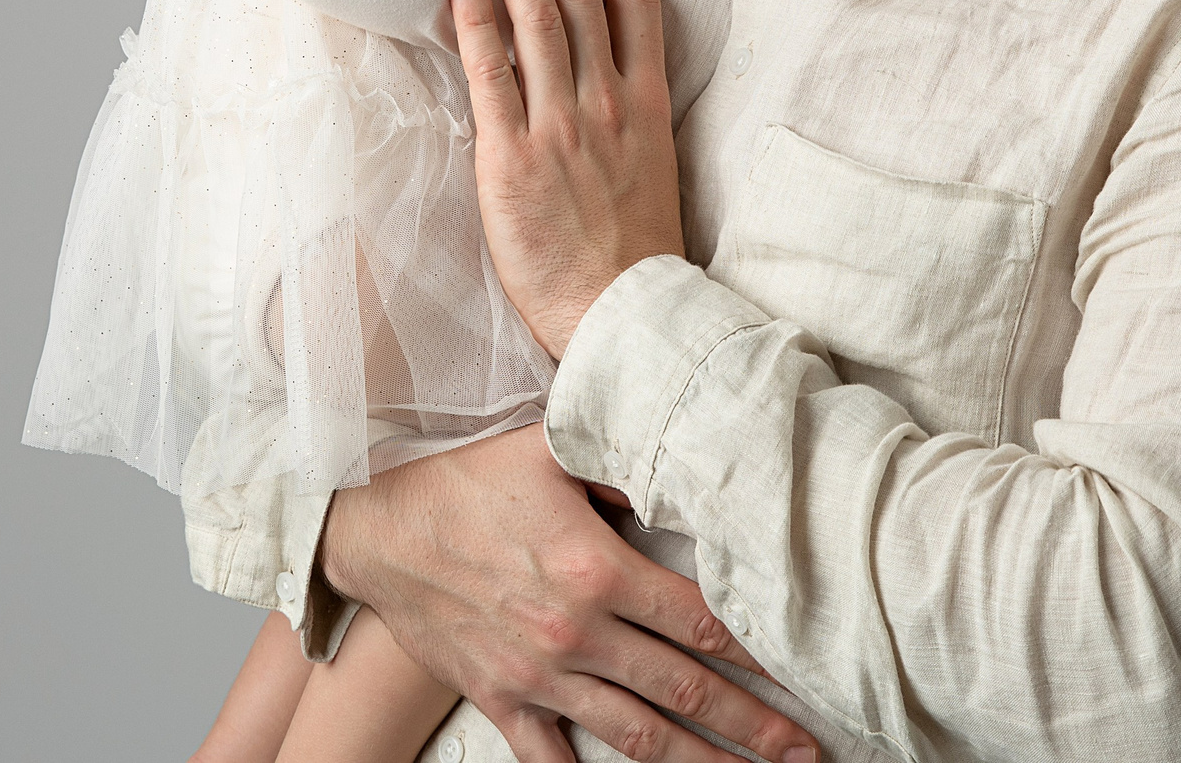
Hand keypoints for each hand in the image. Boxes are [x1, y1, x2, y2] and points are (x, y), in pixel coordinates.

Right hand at [319, 428, 816, 762]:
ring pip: (635, 735)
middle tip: (805, 751)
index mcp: (598, 569)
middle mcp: (575, 632)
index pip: (699, 621)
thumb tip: (682, 466)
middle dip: (752, 726)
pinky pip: (552, 758)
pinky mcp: (500, 698)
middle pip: (684, 690)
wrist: (375, 526)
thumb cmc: (466, 478)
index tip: (802, 670)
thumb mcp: (550, 449)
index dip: (758, 651)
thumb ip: (622, 461)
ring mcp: (537, 675)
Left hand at [453, 0, 685, 358]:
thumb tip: (594, 76)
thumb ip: (628, 115)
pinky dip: (476, 19)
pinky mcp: (512, 157)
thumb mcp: (651, 168)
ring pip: (537, 18)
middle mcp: (607, 103)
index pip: (635, 2)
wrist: (619, 314)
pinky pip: (490, 70)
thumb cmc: (630, 253)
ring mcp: (561, 126)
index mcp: (648, 104)